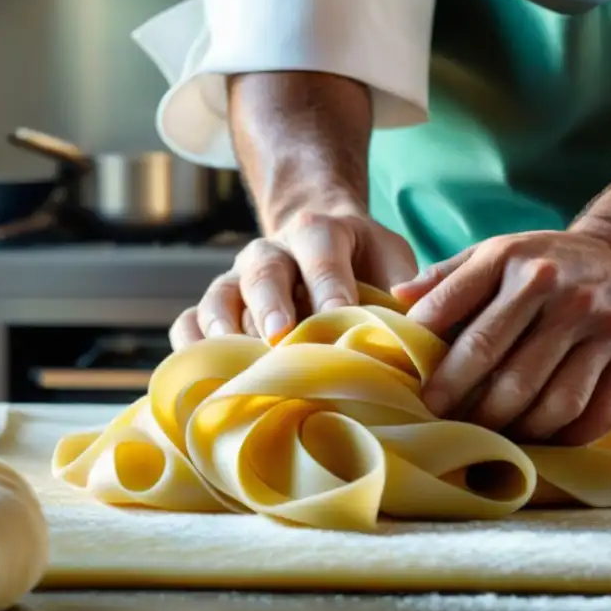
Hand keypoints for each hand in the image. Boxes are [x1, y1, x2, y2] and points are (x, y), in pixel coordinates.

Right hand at [170, 209, 417, 349]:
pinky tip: (202, 377)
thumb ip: (405, 292)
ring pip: (220, 297)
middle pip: (264, 272)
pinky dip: (191, 348)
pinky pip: (189, 321)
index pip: (322, 252)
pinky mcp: (215, 305)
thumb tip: (420, 339)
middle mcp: (271, 251)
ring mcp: (236, 279)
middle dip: (271, 303)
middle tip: (280, 337)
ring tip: (235, 364)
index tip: (339, 314)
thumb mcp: (392, 261)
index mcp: (320, 233)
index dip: (329, 283)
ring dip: (225, 330)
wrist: (317, 240)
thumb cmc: (364, 264)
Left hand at [393, 225, 610, 445]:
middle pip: (497, 364)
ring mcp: (600, 325)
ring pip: (547, 401)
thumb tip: (396, 301)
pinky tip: (541, 440)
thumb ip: (446, 277)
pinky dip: (565, 438)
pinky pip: (595, 415)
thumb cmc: (547, 261)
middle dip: (461, 401)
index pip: (453, 313)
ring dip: (512, 428)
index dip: (429, 359)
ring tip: (490, 435)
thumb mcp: (496, 251)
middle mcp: (556, 288)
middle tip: (443, 422)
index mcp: (511, 258)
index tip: (414, 390)